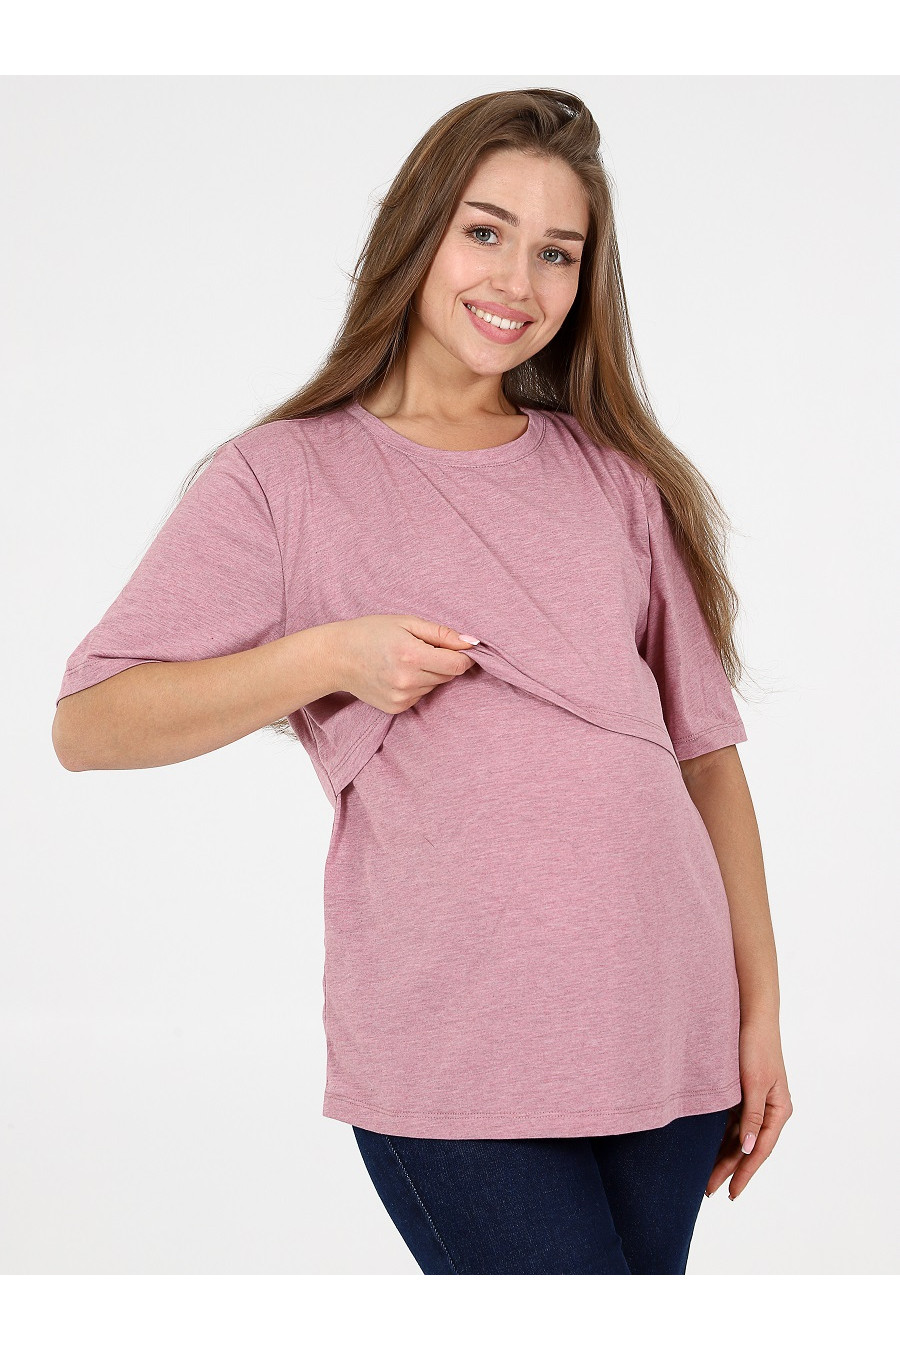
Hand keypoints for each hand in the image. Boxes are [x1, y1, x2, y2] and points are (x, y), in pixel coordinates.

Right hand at [328, 613, 478, 713]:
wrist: (337, 657)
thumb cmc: (371, 633)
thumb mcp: (406, 622)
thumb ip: (441, 633)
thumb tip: (472, 643)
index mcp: (412, 655)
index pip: (457, 665)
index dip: (464, 656)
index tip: (459, 648)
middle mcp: (408, 680)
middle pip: (448, 675)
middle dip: (444, 661)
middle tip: (422, 648)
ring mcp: (401, 697)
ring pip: (435, 685)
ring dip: (429, 673)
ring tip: (405, 660)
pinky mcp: (396, 707)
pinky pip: (421, 695)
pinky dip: (417, 684)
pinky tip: (398, 673)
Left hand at [706, 1016, 792, 1200]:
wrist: (749, 1014)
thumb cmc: (755, 1045)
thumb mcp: (753, 1082)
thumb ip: (753, 1116)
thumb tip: (751, 1149)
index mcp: (779, 1110)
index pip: (761, 1150)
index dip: (746, 1173)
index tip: (731, 1192)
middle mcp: (769, 1110)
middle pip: (748, 1148)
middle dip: (729, 1169)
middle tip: (710, 1190)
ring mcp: (755, 1102)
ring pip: (738, 1137)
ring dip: (723, 1156)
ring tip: (706, 1176)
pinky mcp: (741, 1093)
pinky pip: (732, 1123)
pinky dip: (721, 1137)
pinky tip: (708, 1149)